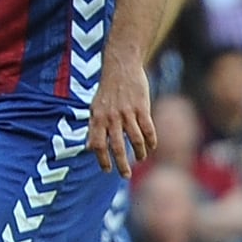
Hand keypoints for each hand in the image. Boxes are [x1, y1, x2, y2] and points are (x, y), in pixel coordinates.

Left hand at [88, 57, 157, 174]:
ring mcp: (127, 112)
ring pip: (134, 140)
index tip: (107, 170)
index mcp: (98, 117)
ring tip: (140, 158)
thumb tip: (89, 148)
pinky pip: (148, 129)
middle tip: (125, 175)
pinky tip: (151, 147)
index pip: (97, 144)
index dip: (101, 159)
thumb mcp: (95, 107)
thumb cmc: (107, 89)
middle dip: (121, 164)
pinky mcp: (142, 107)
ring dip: (138, 153)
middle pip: (116, 147)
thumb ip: (94, 127)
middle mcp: (111, 117)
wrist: (121, 66)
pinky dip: (151, 141)